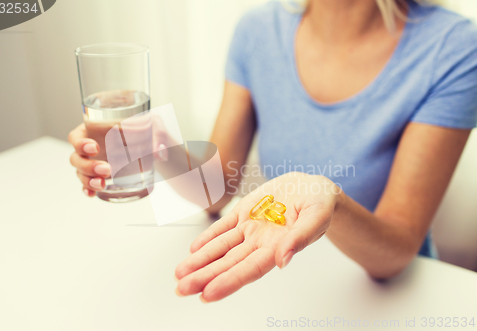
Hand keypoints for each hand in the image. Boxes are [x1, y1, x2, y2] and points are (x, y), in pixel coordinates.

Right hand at [67, 114, 169, 196]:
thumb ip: (159, 136)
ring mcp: (94, 162)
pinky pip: (88, 184)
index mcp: (96, 129)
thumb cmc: (150, 129)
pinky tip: (92, 194)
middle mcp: (91, 147)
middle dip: (88, 166)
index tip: (94, 148)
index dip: (80, 143)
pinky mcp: (101, 175)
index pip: (76, 136)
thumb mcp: (155, 125)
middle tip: (107, 169)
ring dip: (88, 180)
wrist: (155, 146)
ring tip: (102, 184)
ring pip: (81, 173)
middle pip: (76, 158)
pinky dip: (88, 189)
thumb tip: (160, 154)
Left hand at [175, 172, 343, 301]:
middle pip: (228, 263)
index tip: (208, 294)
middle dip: (204, 276)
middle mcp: (260, 242)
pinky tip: (193, 249)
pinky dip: (208, 237)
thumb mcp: (316, 217)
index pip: (249, 269)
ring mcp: (250, 228)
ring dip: (200, 260)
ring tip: (180, 274)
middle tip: (182, 289)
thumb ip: (300, 238)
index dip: (229, 281)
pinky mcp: (244, 212)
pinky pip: (223, 226)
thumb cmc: (320, 204)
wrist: (312, 187)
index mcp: (278, 247)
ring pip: (220, 247)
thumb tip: (284, 260)